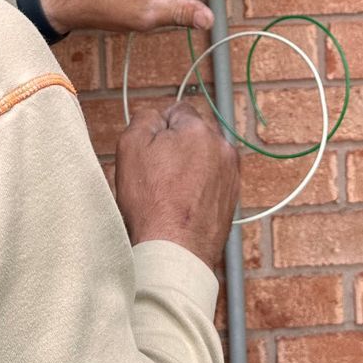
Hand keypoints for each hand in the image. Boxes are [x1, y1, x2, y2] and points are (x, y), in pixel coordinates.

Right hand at [114, 101, 239, 271]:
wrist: (174, 251)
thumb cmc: (151, 203)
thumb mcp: (131, 146)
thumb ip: (144, 119)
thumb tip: (156, 116)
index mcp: (199, 129)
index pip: (176, 111)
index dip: (158, 130)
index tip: (149, 151)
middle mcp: (222, 147)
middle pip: (192, 135)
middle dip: (176, 147)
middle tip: (157, 173)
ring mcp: (230, 174)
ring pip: (202, 158)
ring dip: (188, 168)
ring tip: (169, 193)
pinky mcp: (232, 198)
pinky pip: (210, 182)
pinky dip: (197, 188)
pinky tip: (182, 205)